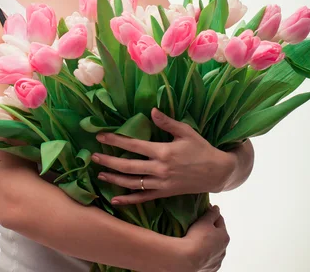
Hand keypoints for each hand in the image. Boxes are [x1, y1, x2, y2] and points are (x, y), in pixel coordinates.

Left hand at [91, 108, 233, 204]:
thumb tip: (151, 111)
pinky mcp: (164, 193)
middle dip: (109, 160)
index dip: (116, 140)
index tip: (101, 136)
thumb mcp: (186, 131)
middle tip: (93, 156)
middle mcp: (159, 169)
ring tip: (100, 173)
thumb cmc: (201, 148)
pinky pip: (143, 198)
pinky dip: (128, 200)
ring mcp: (161, 183)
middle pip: (128, 166)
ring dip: (114, 178)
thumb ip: (167, 122)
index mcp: (163, 151)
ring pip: (132, 183)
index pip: (134, 146)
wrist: (216, 172)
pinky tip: (115, 199)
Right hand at [182, 205, 229, 271]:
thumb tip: (216, 208)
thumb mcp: (204, 221)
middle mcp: (224, 250)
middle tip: (200, 225)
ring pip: (214, 248)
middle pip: (218, 235)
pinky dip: (205, 254)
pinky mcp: (210, 269)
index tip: (205, 210)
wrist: (188, 259)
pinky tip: (197, 251)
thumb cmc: (197, 238)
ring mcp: (217, 261)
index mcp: (224, 236)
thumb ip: (211, 213)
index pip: (220, 220)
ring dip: (209, 243)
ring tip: (197, 239)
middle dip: (211, 230)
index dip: (212, 214)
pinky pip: (208, 259)